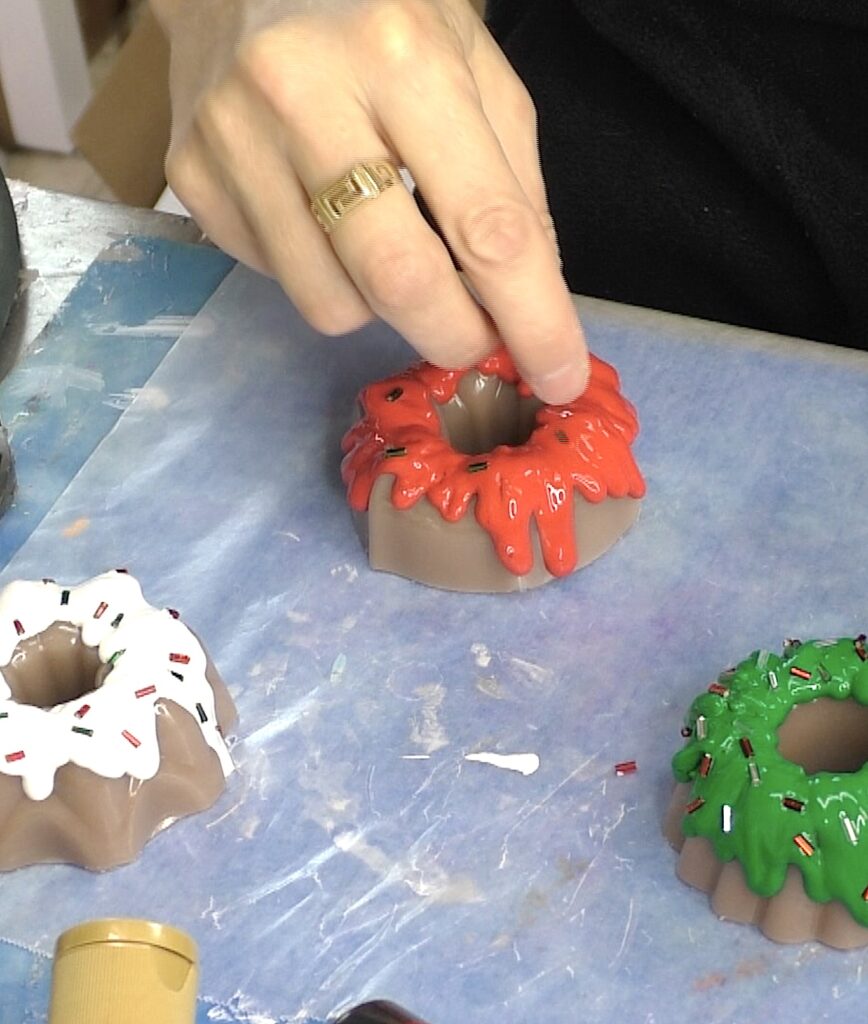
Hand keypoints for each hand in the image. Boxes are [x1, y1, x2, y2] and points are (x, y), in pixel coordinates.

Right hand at [152, 0, 589, 402]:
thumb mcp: (473, 65)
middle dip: (455, 338)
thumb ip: (513, 182)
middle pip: (398, 282)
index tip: (560, 376)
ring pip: (330, 305)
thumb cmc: (375, 9)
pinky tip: (323, 220)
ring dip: (382, 307)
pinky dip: (323, 273)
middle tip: (478, 341)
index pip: (486, 226)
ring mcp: (232, 141)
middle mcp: (304, 96)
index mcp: (402, 57)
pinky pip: (279, 281)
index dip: (533, 319)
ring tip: (388, 245)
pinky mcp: (188, 177)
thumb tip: (528, 300)